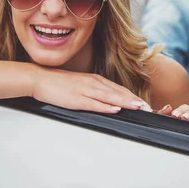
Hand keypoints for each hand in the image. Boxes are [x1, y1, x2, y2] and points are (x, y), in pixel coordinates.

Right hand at [31, 67, 151, 113]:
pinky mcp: (75, 98)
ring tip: (138, 107)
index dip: (132, 96)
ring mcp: (84, 90)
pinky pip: (93, 103)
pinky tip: (114, 109)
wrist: (40, 78)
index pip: (118, 89)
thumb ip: (95, 92)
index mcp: (95, 80)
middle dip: (134, 100)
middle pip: (118, 92)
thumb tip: (109, 101)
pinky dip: (105, 106)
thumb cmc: (59, 83)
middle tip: (148, 108)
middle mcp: (93, 83)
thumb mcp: (81, 85)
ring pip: (109, 96)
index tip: (144, 104)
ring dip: (125, 102)